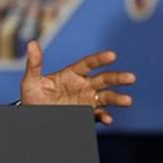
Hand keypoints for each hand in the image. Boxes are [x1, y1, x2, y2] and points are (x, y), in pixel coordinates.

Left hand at [20, 40, 134, 124]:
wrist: (33, 119)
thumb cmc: (32, 98)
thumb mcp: (31, 81)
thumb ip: (34, 64)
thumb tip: (32, 43)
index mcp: (71, 74)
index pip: (88, 64)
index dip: (100, 59)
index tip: (112, 55)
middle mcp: (82, 86)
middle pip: (103, 80)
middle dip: (118, 78)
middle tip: (131, 78)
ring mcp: (86, 101)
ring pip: (106, 98)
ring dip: (117, 99)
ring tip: (128, 101)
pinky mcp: (86, 116)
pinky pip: (98, 115)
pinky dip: (105, 117)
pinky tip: (108, 119)